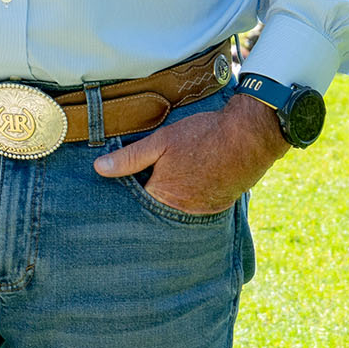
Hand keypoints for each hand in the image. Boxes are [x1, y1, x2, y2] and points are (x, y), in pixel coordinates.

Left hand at [93, 95, 289, 214]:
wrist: (249, 137)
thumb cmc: (202, 137)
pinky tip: (190, 180)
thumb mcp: (162, 141)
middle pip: (156, 207)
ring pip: (176, 208)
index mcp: (162, 196)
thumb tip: (99, 168)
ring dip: (171, 197)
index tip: (125, 182)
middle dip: (149, 195)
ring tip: (171, 178)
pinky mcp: (218, 206)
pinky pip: (196, 207)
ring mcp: (202, 210)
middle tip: (150, 177)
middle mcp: (181, 210)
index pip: (135, 200)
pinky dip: (190, 197)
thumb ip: (131, 158)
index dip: (129, 188)